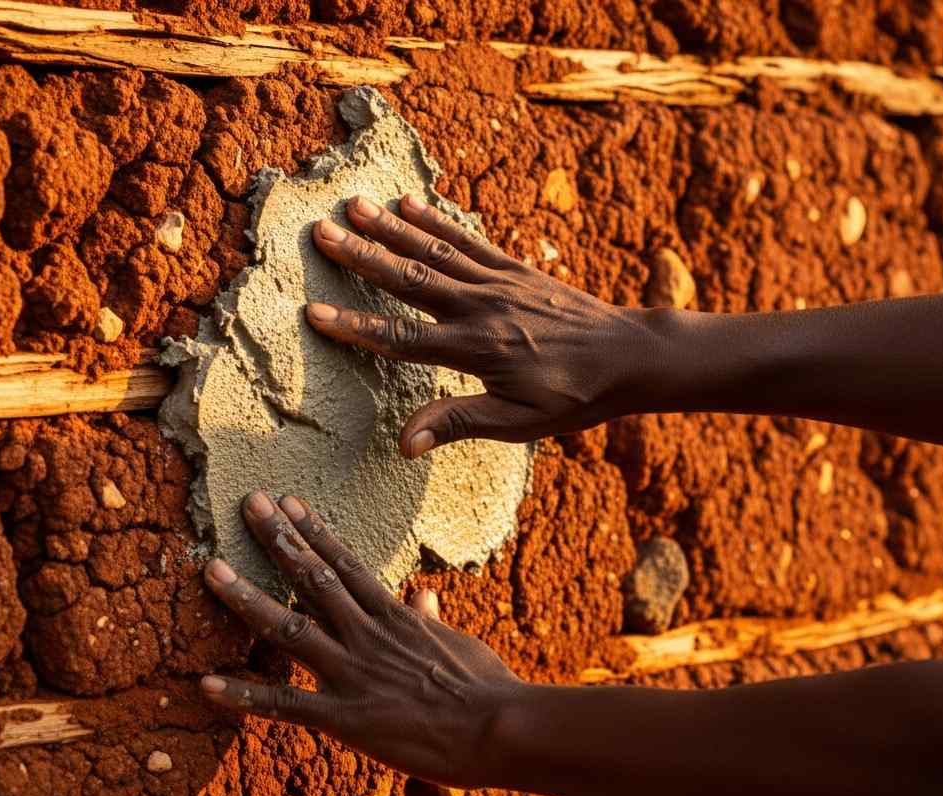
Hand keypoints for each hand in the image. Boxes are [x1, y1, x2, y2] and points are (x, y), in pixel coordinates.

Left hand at [198, 490, 526, 787]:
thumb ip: (429, 619)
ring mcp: (353, 673)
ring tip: (210, 569)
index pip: (346, 564)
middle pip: (312, 579)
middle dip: (276, 539)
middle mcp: (367, 635)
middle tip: (245, 503)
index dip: (313, 531)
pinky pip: (285, 704)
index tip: (288, 502)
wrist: (498, 727)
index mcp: (395, 616)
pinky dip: (244, 694)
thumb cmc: (486, 685)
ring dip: (245, 599)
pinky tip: (206, 682)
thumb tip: (420, 593)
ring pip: (288, 629)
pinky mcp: (345, 718)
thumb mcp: (458, 642)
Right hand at [305, 193, 656, 456]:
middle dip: (362, 256)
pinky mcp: (515, 270)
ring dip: (391, 228)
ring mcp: (499, 283)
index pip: (402, 340)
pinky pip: (469, 240)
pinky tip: (411, 205)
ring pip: (434, 251)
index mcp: (475, 351)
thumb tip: (404, 443)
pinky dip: (437, 222)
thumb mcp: (518, 424)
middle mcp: (480, 309)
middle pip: (410, 280)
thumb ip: (458, 423)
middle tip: (319, 231)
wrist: (627, 356)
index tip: (314, 312)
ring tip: (354, 204)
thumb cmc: (574, 397)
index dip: (356, 327)